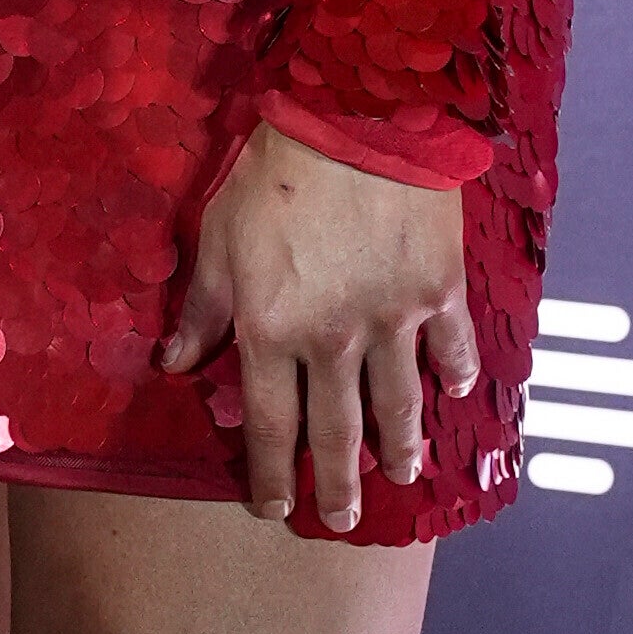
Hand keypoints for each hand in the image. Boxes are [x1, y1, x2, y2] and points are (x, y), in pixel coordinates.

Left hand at [158, 124, 480, 534]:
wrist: (356, 114)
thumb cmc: (274, 171)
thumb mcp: (218, 237)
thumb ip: (202, 308)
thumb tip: (175, 363)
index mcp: (272, 331)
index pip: (268, 424)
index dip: (270, 472)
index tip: (274, 506)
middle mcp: (333, 340)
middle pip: (336, 431)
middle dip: (338, 484)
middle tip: (342, 519)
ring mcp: (392, 319)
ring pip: (398, 403)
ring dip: (400, 447)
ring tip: (403, 476)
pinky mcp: (438, 288)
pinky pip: (450, 346)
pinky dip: (455, 374)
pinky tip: (457, 394)